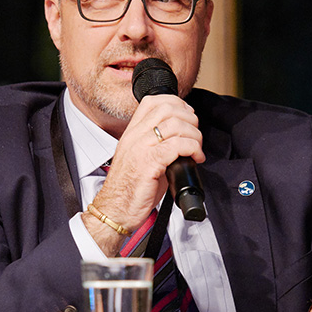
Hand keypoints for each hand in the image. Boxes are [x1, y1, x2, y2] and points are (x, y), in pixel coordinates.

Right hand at [83, 94, 204, 254]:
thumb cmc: (131, 189)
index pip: (153, 101)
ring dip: (194, 135)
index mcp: (132, 132)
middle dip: (190, 119)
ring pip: (175, 124)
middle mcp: (134, 136)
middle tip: (195, 136)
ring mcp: (140, 148)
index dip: (177, 104)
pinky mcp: (149, 163)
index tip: (188, 118)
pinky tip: (195, 159)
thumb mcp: (141, 157)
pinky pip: (177, 145)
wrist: (115, 210)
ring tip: (197, 149)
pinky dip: (193, 149)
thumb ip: (156, 143)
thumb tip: (184, 137)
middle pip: (168, 108)